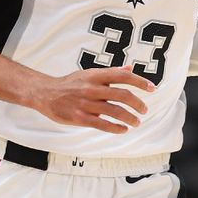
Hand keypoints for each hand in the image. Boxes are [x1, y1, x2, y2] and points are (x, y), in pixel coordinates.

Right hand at [31, 65, 154, 133]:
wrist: (46, 93)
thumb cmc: (70, 83)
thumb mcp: (89, 73)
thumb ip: (110, 72)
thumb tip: (130, 68)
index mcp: (96, 75)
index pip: (123, 76)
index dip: (140, 82)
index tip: (152, 88)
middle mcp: (92, 88)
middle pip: (122, 95)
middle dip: (138, 103)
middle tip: (144, 110)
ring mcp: (86, 103)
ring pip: (115, 111)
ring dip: (130, 118)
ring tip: (137, 122)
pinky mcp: (80, 117)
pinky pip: (102, 124)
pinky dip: (116, 127)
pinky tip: (123, 129)